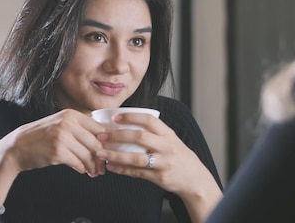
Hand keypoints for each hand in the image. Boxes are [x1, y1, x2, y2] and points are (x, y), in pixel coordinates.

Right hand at [0, 109, 106, 176]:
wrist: (16, 147)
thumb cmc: (40, 137)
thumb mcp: (59, 124)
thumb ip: (78, 128)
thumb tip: (102, 141)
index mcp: (70, 114)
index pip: (97, 128)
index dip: (104, 142)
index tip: (106, 152)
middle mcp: (67, 123)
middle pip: (95, 142)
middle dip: (100, 157)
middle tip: (102, 166)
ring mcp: (62, 137)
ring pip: (87, 154)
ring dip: (92, 166)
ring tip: (94, 172)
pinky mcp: (57, 151)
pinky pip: (77, 162)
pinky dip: (82, 168)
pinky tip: (83, 170)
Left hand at [94, 112, 221, 221]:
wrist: (194, 178)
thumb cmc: (177, 155)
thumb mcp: (170, 139)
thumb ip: (153, 132)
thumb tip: (124, 124)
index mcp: (168, 134)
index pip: (149, 120)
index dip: (131, 117)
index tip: (115, 117)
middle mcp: (167, 147)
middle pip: (140, 137)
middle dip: (118, 136)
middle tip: (102, 136)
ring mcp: (163, 163)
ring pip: (136, 158)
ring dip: (116, 156)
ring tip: (101, 153)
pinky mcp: (159, 178)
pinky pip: (137, 173)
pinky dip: (121, 170)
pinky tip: (110, 167)